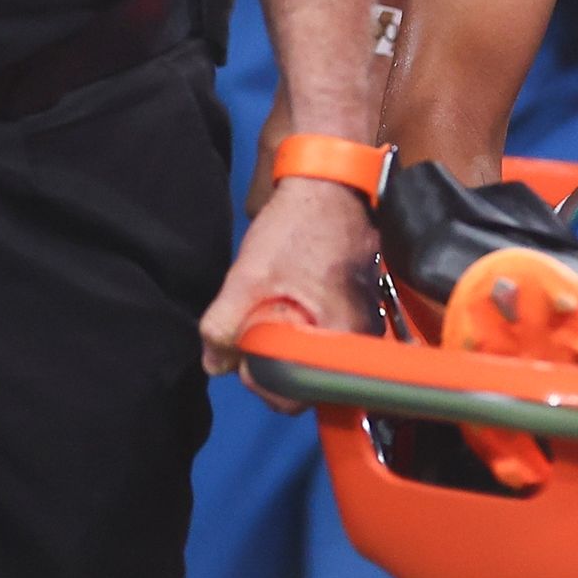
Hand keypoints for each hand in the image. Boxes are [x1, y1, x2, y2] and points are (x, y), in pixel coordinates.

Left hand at [200, 176, 380, 402]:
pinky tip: (284, 299)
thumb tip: (214, 363)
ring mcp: (363, 322)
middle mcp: (361, 339)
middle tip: (250, 329)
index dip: (260, 379)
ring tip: (267, 308)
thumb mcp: (248, 276)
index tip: (245, 349)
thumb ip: (224, 326)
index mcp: (342, 339)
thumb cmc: (297, 226)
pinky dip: (298, 327)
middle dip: (270, 361)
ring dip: (283, 343)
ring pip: (311, 357)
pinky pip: (321, 337)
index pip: (295, 396)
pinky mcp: (357, 307)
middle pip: (305, 381)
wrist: (328, 181)